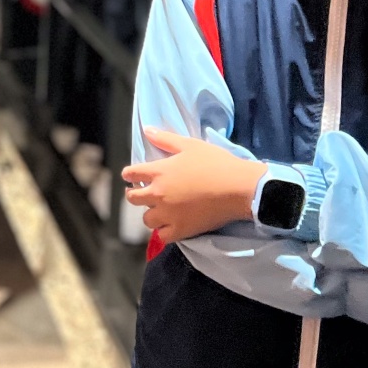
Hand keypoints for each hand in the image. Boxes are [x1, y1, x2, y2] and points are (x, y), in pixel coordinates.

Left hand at [121, 127, 266, 243]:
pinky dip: (164, 232)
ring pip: (147, 220)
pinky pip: (163, 236)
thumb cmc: (215, 163)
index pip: (132, 174)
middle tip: (141, 194)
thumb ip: (166, 139)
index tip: (130, 176)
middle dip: (134, 195)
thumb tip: (146, 131)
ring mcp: (168, 214)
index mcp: (158, 172)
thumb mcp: (190, 145)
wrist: (238, 188)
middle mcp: (158, 194)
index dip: (129, 174)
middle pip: (133, 199)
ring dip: (150, 214)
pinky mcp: (181, 230)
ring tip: (159, 211)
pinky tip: (170, 226)